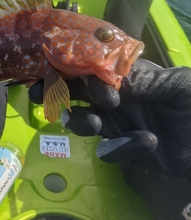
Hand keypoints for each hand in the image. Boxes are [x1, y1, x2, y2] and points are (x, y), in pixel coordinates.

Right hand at [29, 59, 190, 176]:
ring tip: (97, 124)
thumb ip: (147, 79)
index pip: (91, 69)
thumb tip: (112, 80)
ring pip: (82, 122)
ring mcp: (117, 125)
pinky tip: (146, 141)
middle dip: (56, 93)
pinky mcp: (124, 150)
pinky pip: (108, 150)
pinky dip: (120, 147)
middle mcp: (115, 99)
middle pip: (75, 94)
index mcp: (126, 77)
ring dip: (81, 122)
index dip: (72, 68)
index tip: (61, 72)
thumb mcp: (180, 84)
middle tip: (42, 95)